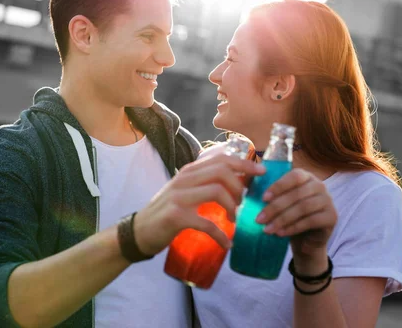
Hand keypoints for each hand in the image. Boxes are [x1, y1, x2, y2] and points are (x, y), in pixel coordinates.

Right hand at [132, 153, 265, 255]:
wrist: (139, 231)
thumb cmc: (167, 211)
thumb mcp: (185, 191)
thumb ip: (205, 183)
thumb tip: (239, 182)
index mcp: (188, 172)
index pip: (220, 159)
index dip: (244, 164)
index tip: (261, 172)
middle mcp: (183, 180)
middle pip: (222, 171)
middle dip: (240, 186)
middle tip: (243, 203)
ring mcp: (179, 197)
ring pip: (217, 191)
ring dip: (233, 207)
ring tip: (234, 220)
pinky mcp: (176, 217)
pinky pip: (207, 223)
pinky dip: (221, 235)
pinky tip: (226, 244)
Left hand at [255, 168, 337, 259]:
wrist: (304, 238)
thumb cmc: (287, 214)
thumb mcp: (276, 200)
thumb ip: (263, 187)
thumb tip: (245, 177)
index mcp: (305, 176)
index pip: (294, 176)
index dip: (278, 186)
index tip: (262, 198)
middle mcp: (319, 185)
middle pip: (297, 194)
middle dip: (275, 207)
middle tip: (259, 219)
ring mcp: (328, 200)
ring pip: (303, 208)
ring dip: (282, 219)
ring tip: (267, 229)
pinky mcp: (332, 216)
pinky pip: (311, 221)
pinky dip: (293, 228)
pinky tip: (280, 233)